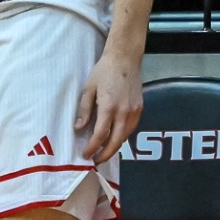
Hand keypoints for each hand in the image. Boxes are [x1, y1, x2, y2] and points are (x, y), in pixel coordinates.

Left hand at [74, 47, 143, 164]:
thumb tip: (79, 128)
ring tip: (103, 152)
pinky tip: (114, 138)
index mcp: (109, 107)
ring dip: (115, 147)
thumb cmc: (104, 71)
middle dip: (106, 154)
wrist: (125, 59)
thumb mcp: (88, 88)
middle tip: (96, 160)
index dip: (93, 147)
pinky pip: (131, 128)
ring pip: (125, 136)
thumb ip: (84, 109)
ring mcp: (135, 111)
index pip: (101, 134)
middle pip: (116, 141)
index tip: (85, 154)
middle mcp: (125, 112)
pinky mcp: (140, 109)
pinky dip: (122, 136)